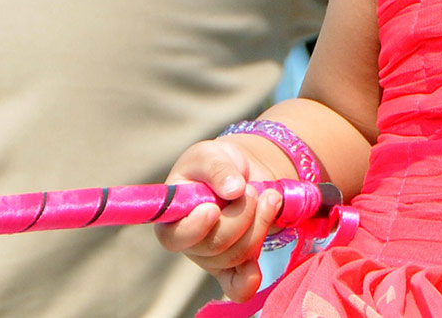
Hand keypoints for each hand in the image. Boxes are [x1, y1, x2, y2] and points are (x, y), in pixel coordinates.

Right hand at [154, 139, 285, 302]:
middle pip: (215, 246)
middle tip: (251, 189)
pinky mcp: (233, 267)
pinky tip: (256, 267)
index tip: (212, 209)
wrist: (242, 174)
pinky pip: (237, 287)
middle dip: (241, 215)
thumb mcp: (212, 154)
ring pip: (237, 256)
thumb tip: (234, 189)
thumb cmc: (216, 164)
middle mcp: (189, 243)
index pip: (174, 236)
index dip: (194, 228)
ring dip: (260, 224)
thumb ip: (218, 168)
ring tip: (268, 196)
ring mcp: (212, 258)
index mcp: (172, 216)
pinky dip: (248, 280)